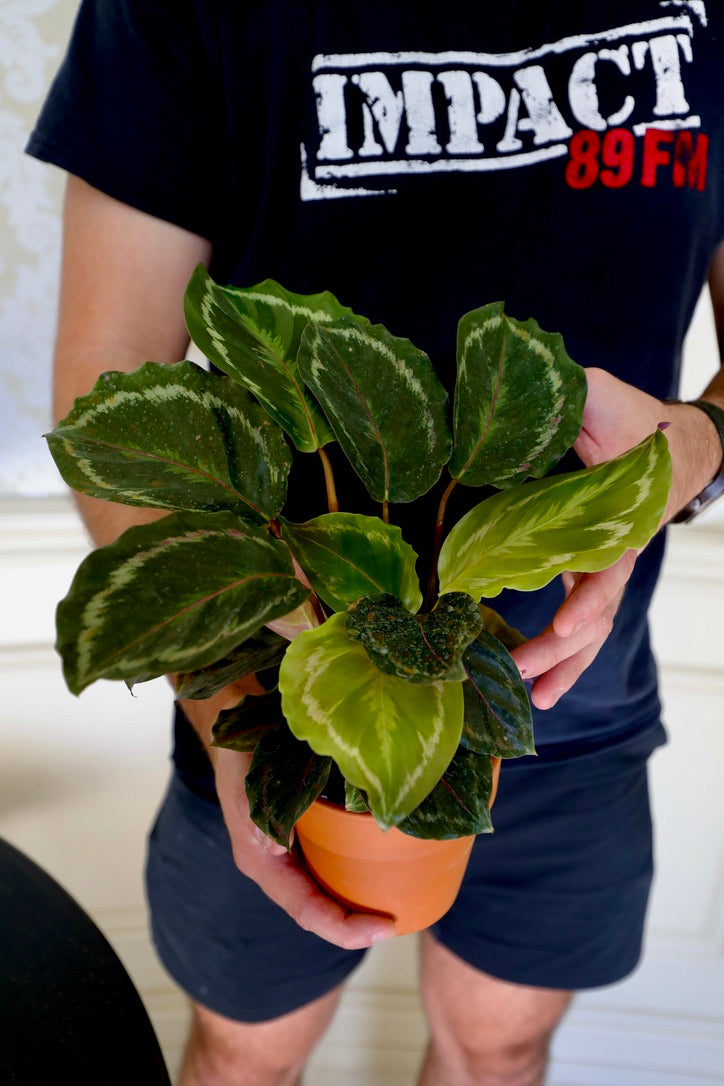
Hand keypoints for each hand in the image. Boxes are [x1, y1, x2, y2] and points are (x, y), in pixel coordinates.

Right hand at [178, 682, 395, 949]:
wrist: (239, 720)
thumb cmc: (244, 756)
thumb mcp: (252, 791)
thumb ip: (266, 822)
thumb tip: (284, 848)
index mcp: (263, 864)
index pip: (306, 911)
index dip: (344, 928)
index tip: (384, 926)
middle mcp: (278, 865)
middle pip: (321, 908)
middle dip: (357, 922)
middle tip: (399, 920)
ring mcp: (292, 850)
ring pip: (328, 887)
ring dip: (360, 898)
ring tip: (400, 899)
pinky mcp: (307, 830)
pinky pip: (335, 859)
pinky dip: (359, 866)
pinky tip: (388, 859)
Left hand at [510, 367, 716, 709]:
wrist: (669, 445)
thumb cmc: (635, 423)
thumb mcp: (603, 398)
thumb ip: (575, 394)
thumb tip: (526, 386)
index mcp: (621, 519)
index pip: (609, 567)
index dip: (590, 597)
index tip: (567, 623)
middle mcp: (613, 552)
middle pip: (596, 614)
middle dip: (563, 649)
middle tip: (523, 672)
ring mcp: (599, 566)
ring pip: (589, 628)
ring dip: (563, 664)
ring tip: (535, 699)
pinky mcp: (581, 569)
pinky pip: (575, 619)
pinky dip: (560, 652)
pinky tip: (534, 680)